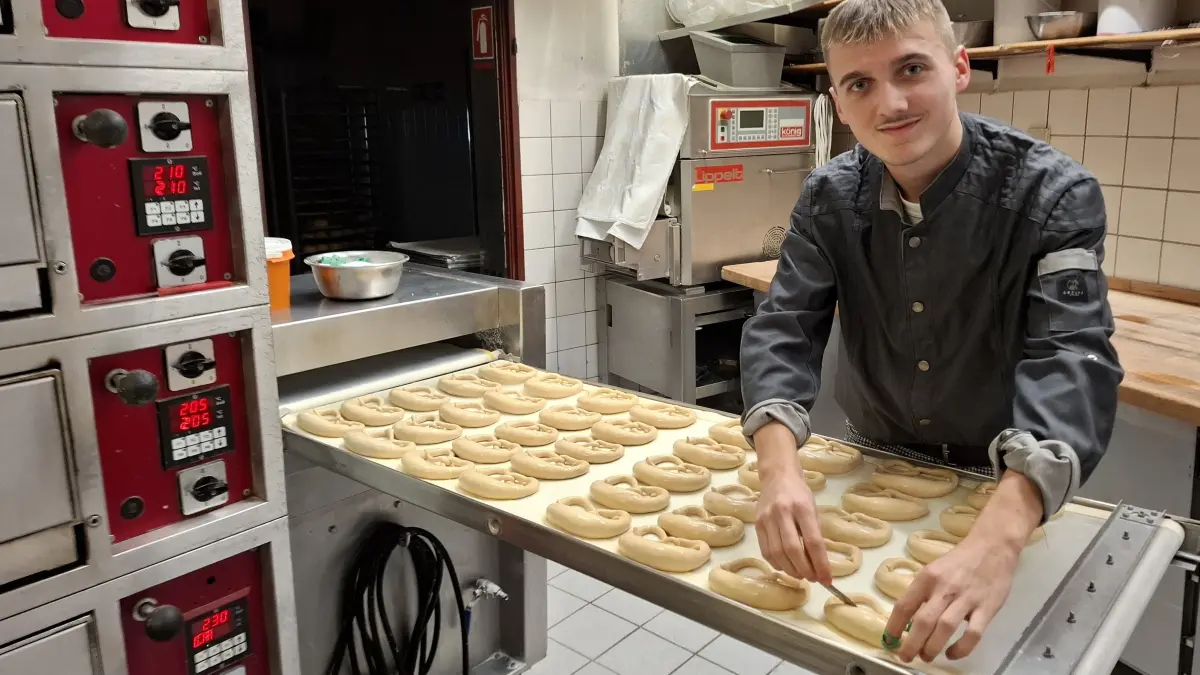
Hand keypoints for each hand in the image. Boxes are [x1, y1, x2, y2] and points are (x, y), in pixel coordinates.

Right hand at [756, 470, 831, 584]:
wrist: (777, 475)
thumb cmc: (799, 493)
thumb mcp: (814, 509)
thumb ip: (815, 533)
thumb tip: (819, 563)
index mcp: (802, 508)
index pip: (813, 542)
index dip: (821, 564)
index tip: (827, 580)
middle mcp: (783, 512)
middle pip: (792, 550)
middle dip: (805, 570)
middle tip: (813, 579)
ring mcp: (767, 518)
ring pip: (777, 553)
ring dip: (791, 570)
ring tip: (801, 575)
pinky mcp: (757, 524)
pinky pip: (766, 551)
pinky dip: (777, 564)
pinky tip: (786, 566)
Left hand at [885, 537, 1017, 661]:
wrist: (992, 546)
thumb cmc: (959, 561)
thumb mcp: (934, 570)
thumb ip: (924, 593)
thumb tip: (908, 620)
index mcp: (927, 578)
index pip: (905, 605)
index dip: (894, 626)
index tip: (890, 641)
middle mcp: (944, 588)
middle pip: (923, 621)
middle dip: (911, 644)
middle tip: (905, 656)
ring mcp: (966, 599)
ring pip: (945, 629)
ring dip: (932, 648)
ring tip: (926, 657)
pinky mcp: (987, 608)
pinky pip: (973, 634)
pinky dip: (962, 648)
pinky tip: (952, 654)